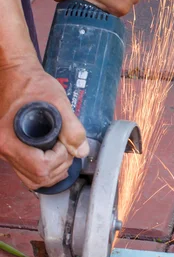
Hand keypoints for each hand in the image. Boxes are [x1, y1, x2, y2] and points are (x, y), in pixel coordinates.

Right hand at [0, 58, 88, 189]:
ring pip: (33, 180)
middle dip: (60, 166)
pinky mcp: (12, 151)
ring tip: (63, 152)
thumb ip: (72, 128)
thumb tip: (82, 151)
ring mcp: (6, 152)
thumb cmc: (33, 85)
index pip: (40, 167)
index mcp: (9, 139)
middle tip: (68, 147)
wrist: (17, 76)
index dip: (60, 159)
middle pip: (38, 177)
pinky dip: (46, 172)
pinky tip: (56, 159)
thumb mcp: (57, 102)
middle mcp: (4, 150)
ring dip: (54, 172)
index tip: (65, 143)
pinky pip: (29, 173)